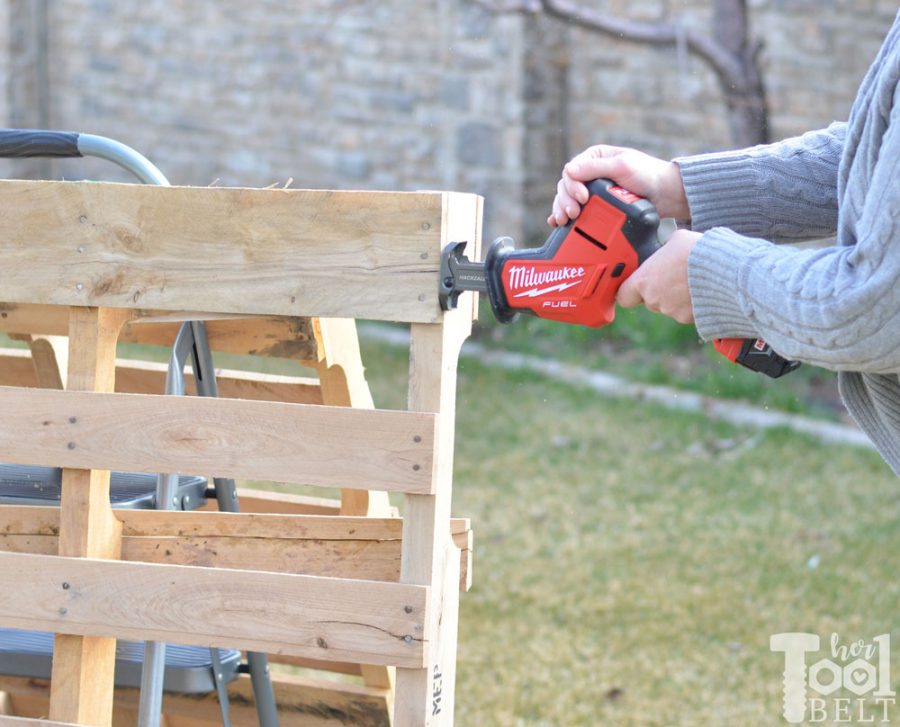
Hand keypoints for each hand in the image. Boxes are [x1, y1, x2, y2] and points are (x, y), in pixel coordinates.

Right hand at [548, 145, 689, 226]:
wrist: (666, 194)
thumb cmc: (647, 174)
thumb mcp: (622, 167)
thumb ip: (595, 168)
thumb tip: (569, 171)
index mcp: (595, 157)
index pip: (572, 171)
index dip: (572, 185)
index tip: (583, 198)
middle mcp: (590, 173)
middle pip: (566, 186)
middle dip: (565, 200)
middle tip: (572, 213)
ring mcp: (592, 190)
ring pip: (567, 199)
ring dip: (562, 209)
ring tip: (564, 220)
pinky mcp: (596, 205)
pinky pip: (574, 209)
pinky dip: (563, 214)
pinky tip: (556, 223)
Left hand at [616, 230, 701, 323]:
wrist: (723, 269)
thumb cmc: (697, 251)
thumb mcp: (676, 240)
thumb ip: (665, 249)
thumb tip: (669, 247)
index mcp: (644, 280)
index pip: (624, 296)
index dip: (629, 292)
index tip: (636, 287)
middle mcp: (654, 299)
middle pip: (650, 300)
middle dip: (660, 291)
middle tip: (675, 276)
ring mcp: (671, 311)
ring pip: (669, 307)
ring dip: (677, 298)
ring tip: (693, 281)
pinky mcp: (689, 319)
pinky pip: (687, 313)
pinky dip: (693, 305)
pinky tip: (703, 291)